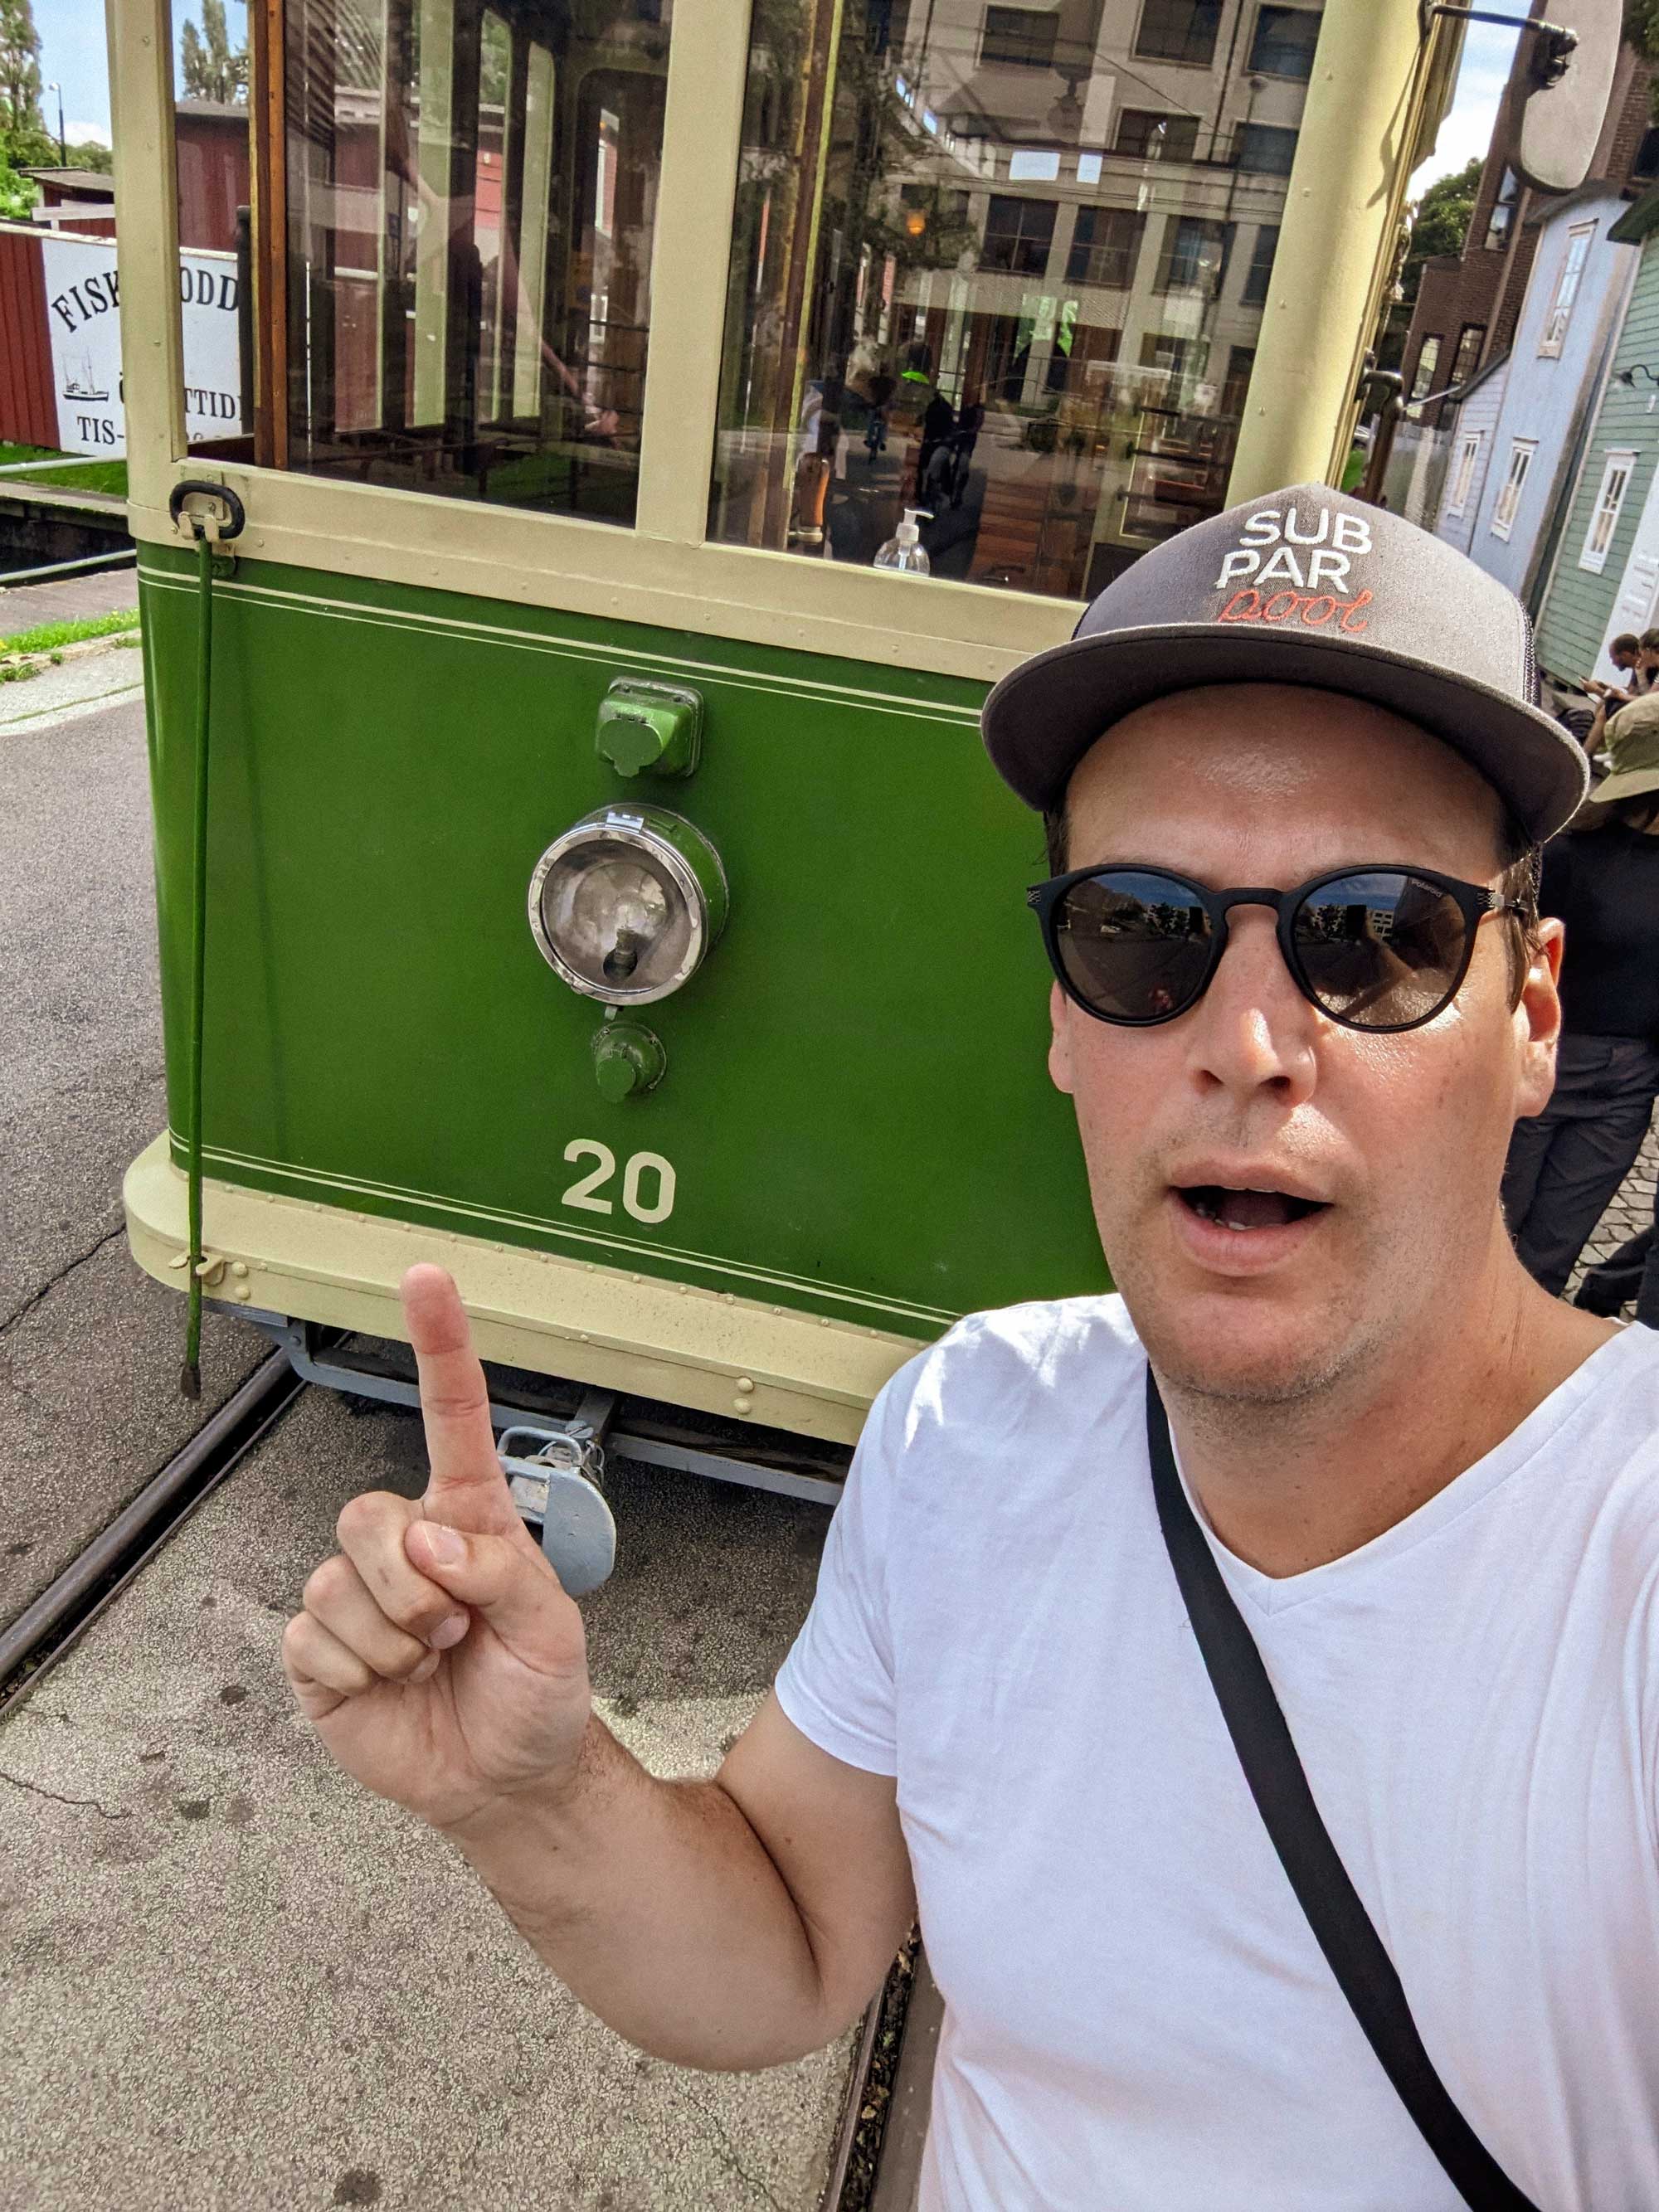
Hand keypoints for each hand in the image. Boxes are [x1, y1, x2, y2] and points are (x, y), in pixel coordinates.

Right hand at [282, 1266, 592, 1833]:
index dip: (439, 1344)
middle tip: (458, 1634)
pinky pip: (313, 1638)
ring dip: (396, 1639)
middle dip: (414, 1587)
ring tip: (433, 1664)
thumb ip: (501, 1573)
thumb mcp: (552, 1629)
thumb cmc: (537, 1691)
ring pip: (338, 1580)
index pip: (450, 1416)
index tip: (426, 1275)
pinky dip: (362, 1674)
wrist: (507, 1780)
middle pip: (368, 1513)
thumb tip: (427, 1544)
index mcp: (469, 1517)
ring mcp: (358, 1595)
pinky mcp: (320, 1652)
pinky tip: (392, 1689)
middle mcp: (406, 1543)